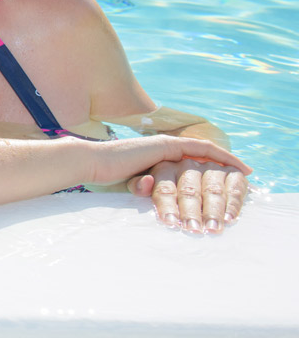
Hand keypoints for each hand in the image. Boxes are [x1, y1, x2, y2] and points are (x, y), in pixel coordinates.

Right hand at [83, 134, 250, 233]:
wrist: (92, 163)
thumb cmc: (106, 178)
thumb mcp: (133, 185)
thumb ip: (146, 187)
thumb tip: (151, 191)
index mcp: (156, 157)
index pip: (189, 160)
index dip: (208, 167)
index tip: (224, 178)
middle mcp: (163, 148)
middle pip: (201, 155)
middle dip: (224, 165)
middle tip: (243, 176)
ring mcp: (165, 145)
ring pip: (205, 152)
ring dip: (226, 162)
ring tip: (245, 173)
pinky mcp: (166, 146)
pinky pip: (202, 149)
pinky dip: (221, 157)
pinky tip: (236, 167)